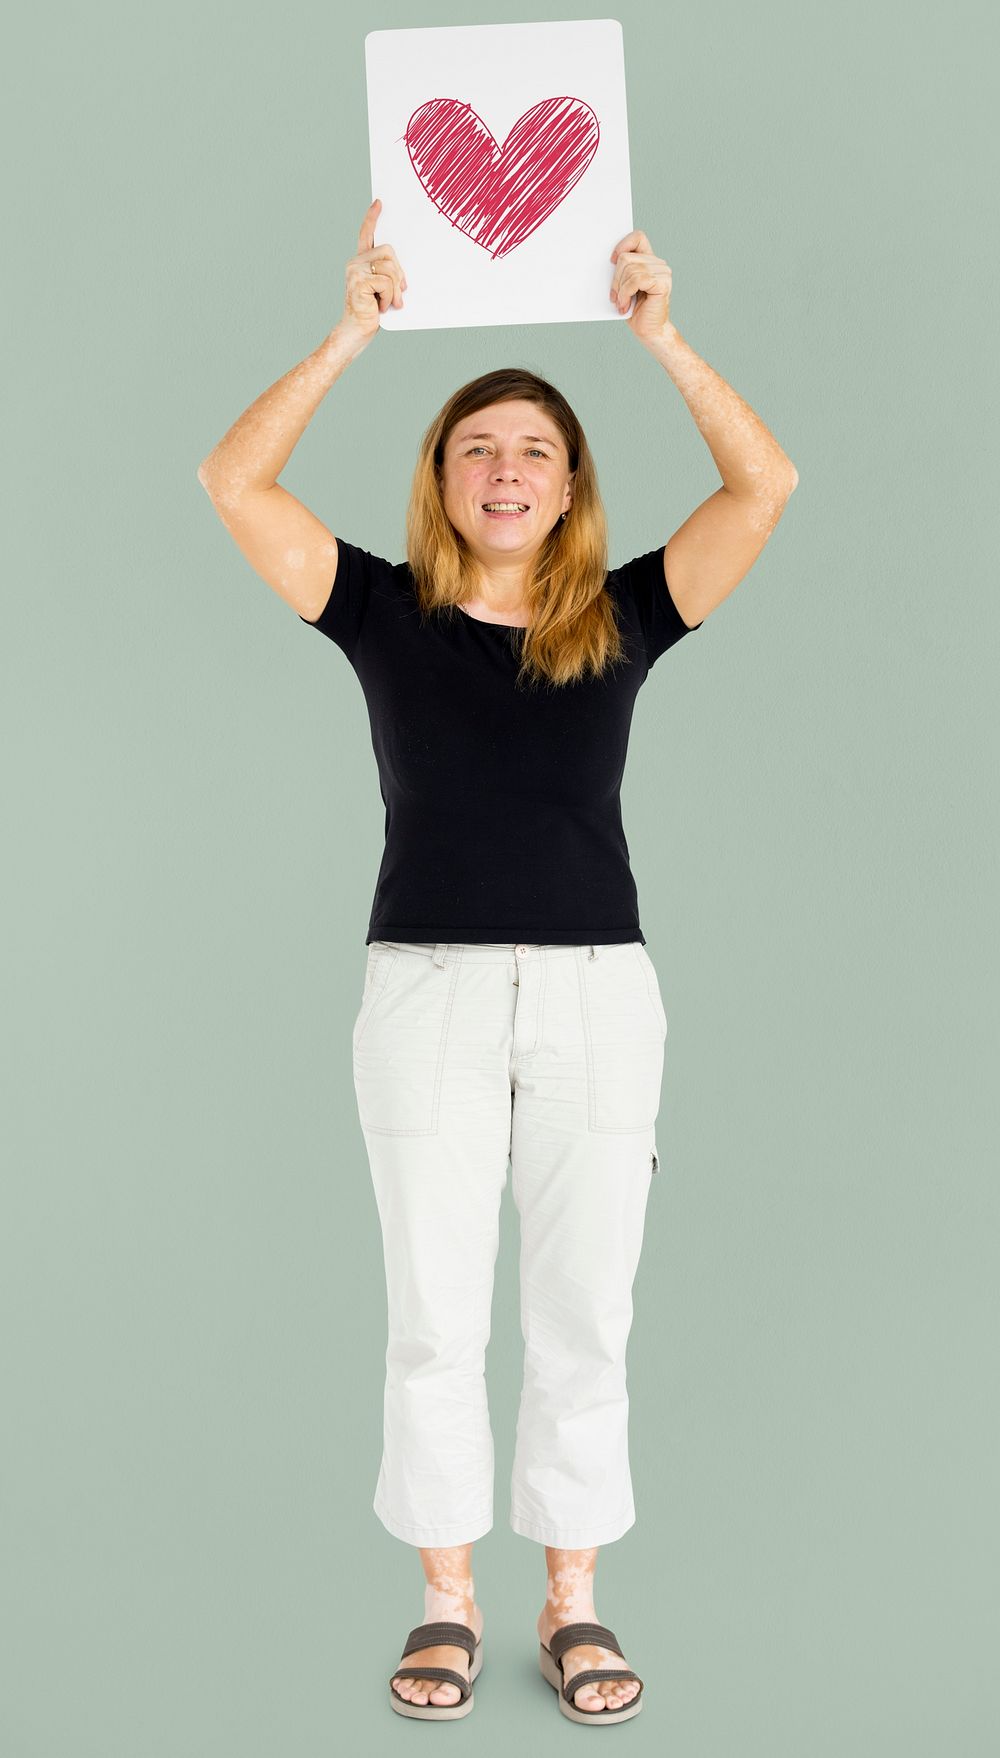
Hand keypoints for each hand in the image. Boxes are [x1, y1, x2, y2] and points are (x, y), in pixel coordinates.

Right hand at [340, 198, 407, 343]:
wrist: (356, 332)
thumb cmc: (371, 313)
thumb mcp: (384, 290)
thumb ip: (389, 275)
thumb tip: (402, 273)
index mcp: (360, 262)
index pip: (366, 235)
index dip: (372, 219)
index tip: (379, 203)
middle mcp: (355, 263)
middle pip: (388, 251)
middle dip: (399, 272)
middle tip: (399, 292)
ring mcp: (355, 271)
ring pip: (389, 268)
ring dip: (394, 290)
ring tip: (387, 303)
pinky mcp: (359, 282)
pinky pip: (386, 282)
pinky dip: (389, 297)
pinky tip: (380, 307)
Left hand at [609, 229, 672, 345]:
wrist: (649, 331)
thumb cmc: (634, 311)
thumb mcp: (623, 286)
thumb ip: (620, 271)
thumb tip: (607, 260)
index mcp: (649, 260)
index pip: (637, 237)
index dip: (623, 245)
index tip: (612, 261)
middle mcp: (658, 264)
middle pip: (626, 257)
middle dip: (615, 278)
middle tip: (614, 296)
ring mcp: (663, 272)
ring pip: (630, 269)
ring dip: (620, 289)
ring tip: (620, 303)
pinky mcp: (662, 283)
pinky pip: (637, 279)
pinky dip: (625, 294)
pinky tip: (624, 306)